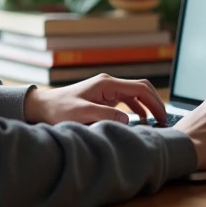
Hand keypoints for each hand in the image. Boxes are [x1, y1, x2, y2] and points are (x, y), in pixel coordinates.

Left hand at [23, 74, 167, 125]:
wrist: (41, 107)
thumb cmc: (58, 110)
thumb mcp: (81, 114)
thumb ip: (105, 116)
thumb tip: (127, 120)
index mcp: (107, 84)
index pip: (140, 88)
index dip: (155, 103)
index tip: (163, 118)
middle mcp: (109, 83)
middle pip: (141, 89)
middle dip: (155, 103)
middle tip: (164, 121)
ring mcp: (106, 89)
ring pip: (135, 94)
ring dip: (146, 106)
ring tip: (155, 123)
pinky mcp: (102, 96)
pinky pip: (126, 99)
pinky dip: (136, 108)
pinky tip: (139, 119)